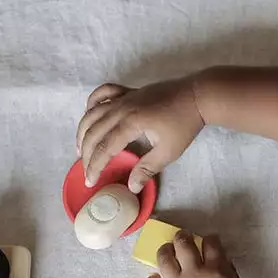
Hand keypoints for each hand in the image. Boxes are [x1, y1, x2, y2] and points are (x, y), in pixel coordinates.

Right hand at [76, 77, 203, 191]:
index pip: (104, 148)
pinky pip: (103, 94)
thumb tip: (132, 187)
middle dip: (86, 153)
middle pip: (93, 131)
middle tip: (85, 169)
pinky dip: (92, 103)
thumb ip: (147, 169)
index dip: (95, 166)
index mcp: (130, 123)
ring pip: (92, 112)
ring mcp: (124, 97)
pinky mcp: (128, 91)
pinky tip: (89, 114)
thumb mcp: (168, 152)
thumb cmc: (184, 124)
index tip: (90, 181)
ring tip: (80, 148)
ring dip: (83, 130)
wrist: (196, 96)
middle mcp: (121, 108)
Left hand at [143, 233, 252, 277]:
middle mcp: (194, 274)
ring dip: (164, 250)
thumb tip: (221, 260)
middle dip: (183, 236)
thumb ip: (230, 273)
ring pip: (164, 259)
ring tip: (166, 250)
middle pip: (183, 244)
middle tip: (183, 237)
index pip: (211, 243)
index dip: (209, 238)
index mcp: (216, 270)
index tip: (209, 240)